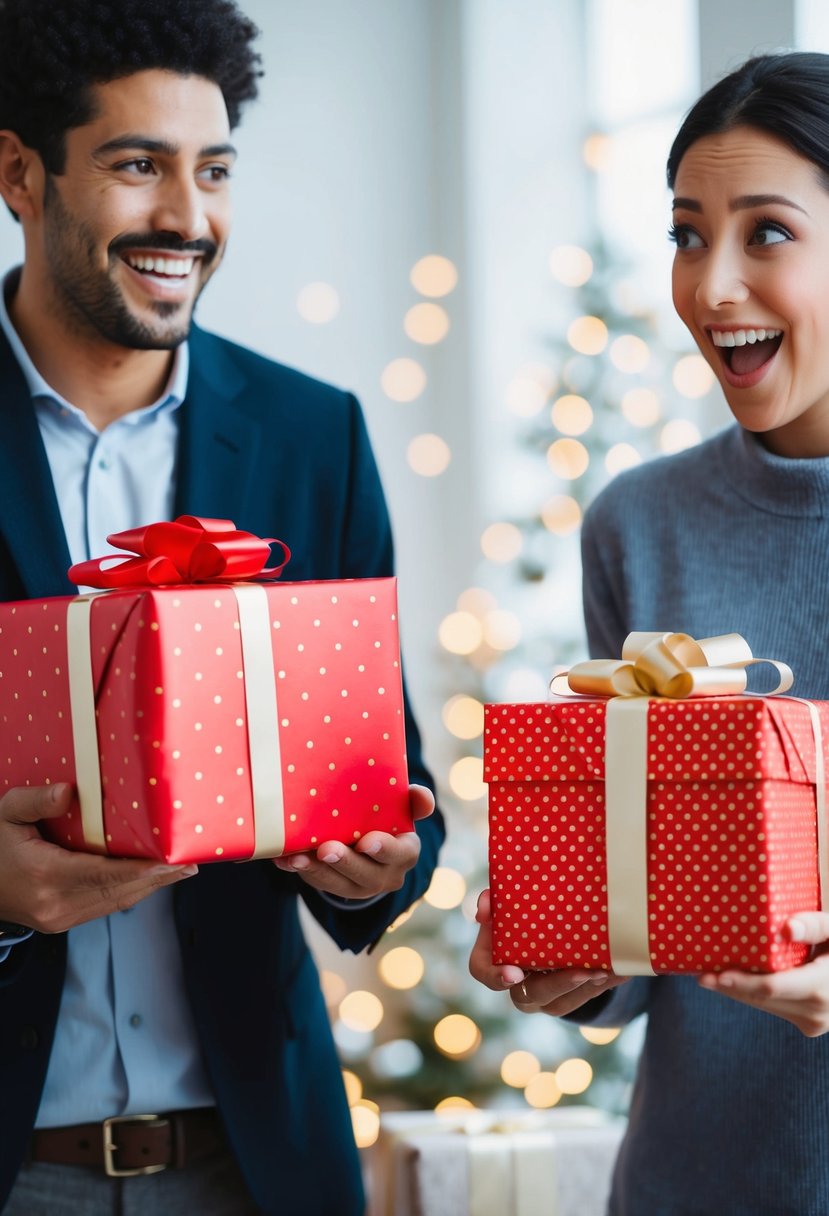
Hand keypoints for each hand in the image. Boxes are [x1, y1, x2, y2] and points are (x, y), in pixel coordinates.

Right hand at [0, 783, 198, 933]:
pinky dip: (130, 892)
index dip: (141, 869)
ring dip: (150, 888)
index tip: (171, 861)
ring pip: (116, 902)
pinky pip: (104, 907)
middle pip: (118, 891)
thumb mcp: (5, 813)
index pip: (103, 873)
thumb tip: (69, 791)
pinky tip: (150, 879)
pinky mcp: (62, 922)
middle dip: (158, 879)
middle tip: (191, 862)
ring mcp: (59, 918)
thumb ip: (35, 801)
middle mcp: (56, 903)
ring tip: (181, 870)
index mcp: (44, 874)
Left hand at [271, 783, 434, 899]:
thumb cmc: (388, 819)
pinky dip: (299, 870)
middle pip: (364, 873)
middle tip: (325, 849)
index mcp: (405, 853)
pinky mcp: (335, 887)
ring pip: (337, 884)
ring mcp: (358, 887)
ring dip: (314, 870)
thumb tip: (422, 796)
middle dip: (344, 862)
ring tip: (295, 857)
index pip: (398, 853)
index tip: (366, 841)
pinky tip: (283, 859)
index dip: (384, 849)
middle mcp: (385, 875)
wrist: (372, 844)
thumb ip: (414, 800)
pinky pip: (316, 882)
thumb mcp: (403, 808)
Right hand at [469, 888, 629, 1014]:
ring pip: (562, 1003)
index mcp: (493, 960)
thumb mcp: (506, 905)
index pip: (483, 972)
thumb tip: (487, 902)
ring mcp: (543, 998)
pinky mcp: (568, 1000)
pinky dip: (605, 984)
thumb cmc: (520, 916)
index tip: (514, 973)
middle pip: (530, 994)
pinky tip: (623, 969)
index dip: (495, 975)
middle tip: (581, 972)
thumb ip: (495, 901)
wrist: (543, 934)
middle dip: (558, 984)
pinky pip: (586, 999)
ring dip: (587, 988)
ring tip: (608, 970)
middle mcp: (517, 986)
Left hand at [699, 912, 828, 1035]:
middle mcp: (818, 1012)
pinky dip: (754, 996)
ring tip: (710, 977)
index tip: (715, 975)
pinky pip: (775, 1009)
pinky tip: (733, 983)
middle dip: (731, 988)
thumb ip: (816, 926)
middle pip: (763, 1000)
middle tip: (701, 975)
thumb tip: (786, 928)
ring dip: (738, 993)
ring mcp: (815, 1023)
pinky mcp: (809, 1025)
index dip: (741, 983)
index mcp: (823, 987)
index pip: (772, 988)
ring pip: (766, 1007)